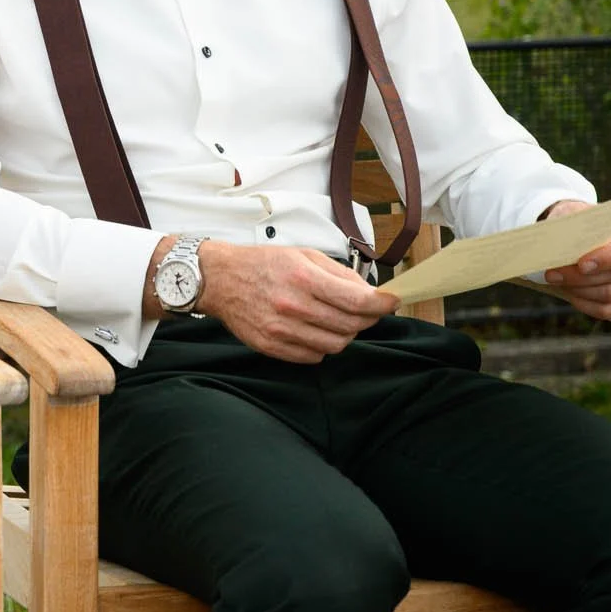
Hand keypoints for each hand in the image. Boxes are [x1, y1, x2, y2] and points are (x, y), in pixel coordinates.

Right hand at [194, 242, 398, 363]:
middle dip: (365, 319)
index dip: (381, 304)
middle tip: (364, 311)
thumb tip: (370, 293)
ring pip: (335, 344)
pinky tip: (315, 330)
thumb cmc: (262, 264)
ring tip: (336, 319)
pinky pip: (313, 356)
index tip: (391, 302)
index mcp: (303, 277)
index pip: (357, 301)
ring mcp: (281, 330)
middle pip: (350, 326)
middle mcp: (293, 306)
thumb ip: (339, 274)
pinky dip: (322, 345)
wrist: (219, 280)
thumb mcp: (303, 255)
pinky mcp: (272, 346)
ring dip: (344, 333)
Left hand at [539, 201, 610, 320]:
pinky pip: (608, 309)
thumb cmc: (576, 221)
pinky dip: (585, 304)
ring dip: (579, 290)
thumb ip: (569, 228)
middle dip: (581, 277)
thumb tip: (556, 247)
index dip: (608, 257)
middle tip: (552, 274)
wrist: (579, 233)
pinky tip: (569, 293)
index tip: (581, 264)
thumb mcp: (570, 215)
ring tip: (556, 281)